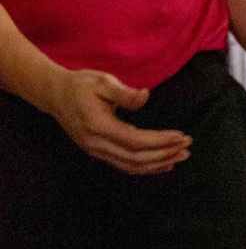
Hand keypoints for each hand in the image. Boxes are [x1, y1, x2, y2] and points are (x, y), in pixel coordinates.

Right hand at [45, 69, 190, 174]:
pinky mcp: (98, 152)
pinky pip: (125, 165)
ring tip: (181, 156)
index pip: (134, 141)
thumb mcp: (102, 81)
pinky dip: (146, 167)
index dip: (159, 141)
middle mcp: (96, 144)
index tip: (180, 136)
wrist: (55, 95)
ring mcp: (96, 151)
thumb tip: (145, 96)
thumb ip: (124, 93)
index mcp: (98, 126)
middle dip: (164, 154)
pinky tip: (163, 163)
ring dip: (158, 163)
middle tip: (187, 146)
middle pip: (135, 158)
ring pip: (131, 166)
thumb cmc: (80, 85)